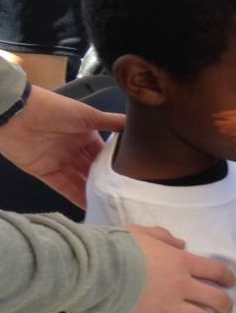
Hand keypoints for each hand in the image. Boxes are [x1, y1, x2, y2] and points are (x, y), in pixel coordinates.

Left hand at [0, 85, 124, 207]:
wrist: (17, 113)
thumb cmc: (55, 110)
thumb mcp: (88, 114)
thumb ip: (111, 122)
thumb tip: (138, 123)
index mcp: (86, 134)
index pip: (104, 153)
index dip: (116, 165)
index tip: (133, 177)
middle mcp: (74, 150)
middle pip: (93, 170)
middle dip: (106, 182)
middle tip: (124, 196)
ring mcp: (60, 162)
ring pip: (80, 181)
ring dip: (92, 193)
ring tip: (111, 205)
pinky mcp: (44, 172)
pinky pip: (63, 187)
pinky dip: (75, 197)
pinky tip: (90, 206)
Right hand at [129, 225, 235, 312]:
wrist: (97, 270)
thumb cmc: (119, 248)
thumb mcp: (143, 234)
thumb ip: (165, 237)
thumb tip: (181, 243)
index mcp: (181, 262)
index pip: (215, 271)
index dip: (227, 277)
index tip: (231, 282)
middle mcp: (180, 286)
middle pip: (215, 300)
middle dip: (225, 304)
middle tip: (226, 306)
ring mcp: (168, 307)